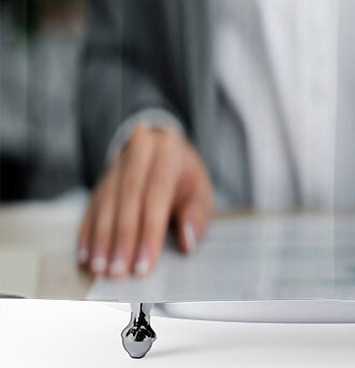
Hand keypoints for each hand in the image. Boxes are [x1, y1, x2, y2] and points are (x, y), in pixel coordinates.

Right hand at [76, 124, 213, 278]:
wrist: (164, 150)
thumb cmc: (185, 177)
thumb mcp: (201, 189)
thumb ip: (198, 215)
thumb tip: (187, 242)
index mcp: (168, 151)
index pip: (157, 193)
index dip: (149, 232)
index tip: (143, 265)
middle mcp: (139, 151)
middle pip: (128, 197)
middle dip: (122, 238)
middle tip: (118, 271)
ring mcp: (116, 163)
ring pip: (106, 202)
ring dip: (102, 239)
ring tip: (100, 268)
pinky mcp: (100, 178)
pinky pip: (91, 206)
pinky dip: (88, 233)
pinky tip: (86, 255)